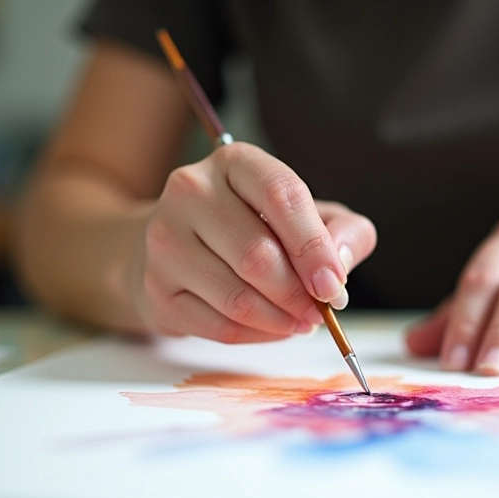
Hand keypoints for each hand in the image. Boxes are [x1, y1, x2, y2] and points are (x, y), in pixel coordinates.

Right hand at [130, 142, 376, 341]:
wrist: (179, 246)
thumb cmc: (254, 227)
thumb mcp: (309, 215)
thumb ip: (343, 231)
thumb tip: (340, 264)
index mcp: (234, 162)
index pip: (281, 196)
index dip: (314, 246)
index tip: (334, 284)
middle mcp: (191, 192)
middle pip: (257, 255)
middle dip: (299, 294)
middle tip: (320, 311)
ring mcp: (165, 240)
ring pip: (237, 298)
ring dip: (280, 320)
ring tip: (300, 321)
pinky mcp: (155, 288)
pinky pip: (218, 326)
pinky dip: (256, 336)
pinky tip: (271, 327)